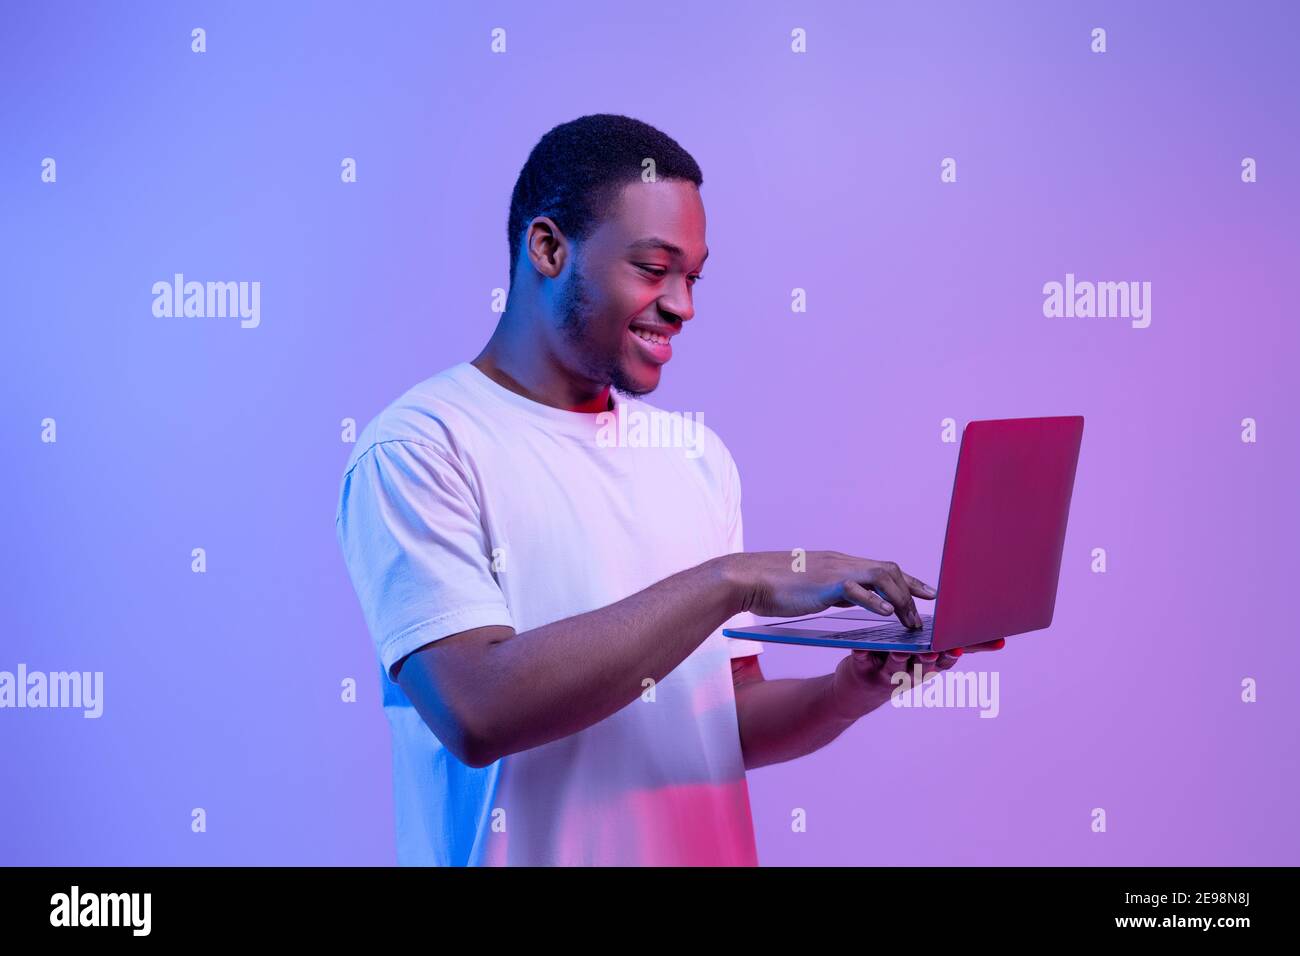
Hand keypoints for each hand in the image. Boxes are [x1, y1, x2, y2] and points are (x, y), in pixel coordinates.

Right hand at [722, 550, 934, 627]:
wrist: (747, 578)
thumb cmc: (774, 586)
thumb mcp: (813, 589)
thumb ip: (835, 591)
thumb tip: (852, 598)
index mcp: (840, 565)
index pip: (882, 569)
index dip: (908, 581)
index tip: (927, 594)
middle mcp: (842, 563)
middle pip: (889, 570)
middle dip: (912, 590)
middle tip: (926, 614)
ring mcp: (834, 571)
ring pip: (880, 576)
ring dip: (900, 599)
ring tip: (909, 621)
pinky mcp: (824, 583)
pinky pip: (855, 589)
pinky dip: (874, 600)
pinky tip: (885, 614)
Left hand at [831, 637, 1007, 719]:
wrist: (859, 691)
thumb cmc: (897, 665)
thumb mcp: (925, 656)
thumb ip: (948, 645)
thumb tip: (995, 638)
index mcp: (927, 667)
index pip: (947, 660)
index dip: (958, 654)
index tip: (964, 647)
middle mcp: (910, 674)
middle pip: (923, 667)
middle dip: (929, 658)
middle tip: (934, 650)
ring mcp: (886, 675)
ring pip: (895, 668)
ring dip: (899, 660)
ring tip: (901, 651)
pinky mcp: (862, 671)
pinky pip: (862, 662)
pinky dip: (862, 655)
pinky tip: (862, 648)